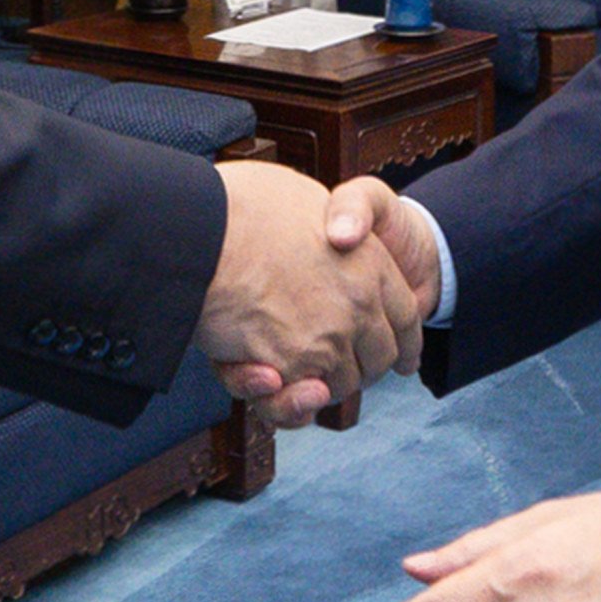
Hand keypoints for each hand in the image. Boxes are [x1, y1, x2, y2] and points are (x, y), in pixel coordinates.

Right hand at [196, 161, 425, 424]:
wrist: (194, 225)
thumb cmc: (242, 204)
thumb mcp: (306, 198)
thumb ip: (332, 221)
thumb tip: (339, 235)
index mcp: (371, 262)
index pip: (406, 317)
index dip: (405, 343)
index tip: (402, 359)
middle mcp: (357, 305)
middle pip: (377, 360)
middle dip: (360, 369)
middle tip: (330, 363)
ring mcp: (324, 340)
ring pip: (337, 387)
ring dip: (315, 387)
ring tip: (284, 370)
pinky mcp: (284, 368)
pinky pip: (292, 404)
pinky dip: (284, 403)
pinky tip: (266, 382)